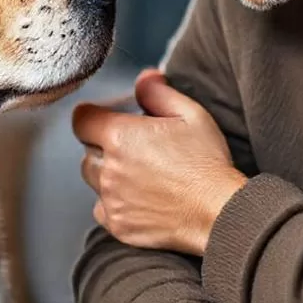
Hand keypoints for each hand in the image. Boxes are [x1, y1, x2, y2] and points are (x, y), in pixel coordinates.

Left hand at [73, 69, 247, 255]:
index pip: (82, 119)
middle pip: (88, 151)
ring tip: (139, 174)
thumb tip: (143, 77)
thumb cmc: (207, 163)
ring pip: (93, 180)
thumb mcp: (190, 115)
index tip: (107, 120)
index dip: (93, 116)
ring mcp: (111, 199)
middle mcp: (109, 169)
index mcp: (120, 137)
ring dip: (107, 175)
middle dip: (104, 146)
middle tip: (135, 149)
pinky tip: (139, 198)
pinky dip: (113, 203)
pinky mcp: (118, 225)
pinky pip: (102, 209)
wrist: (220, 213)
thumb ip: (158, 93)